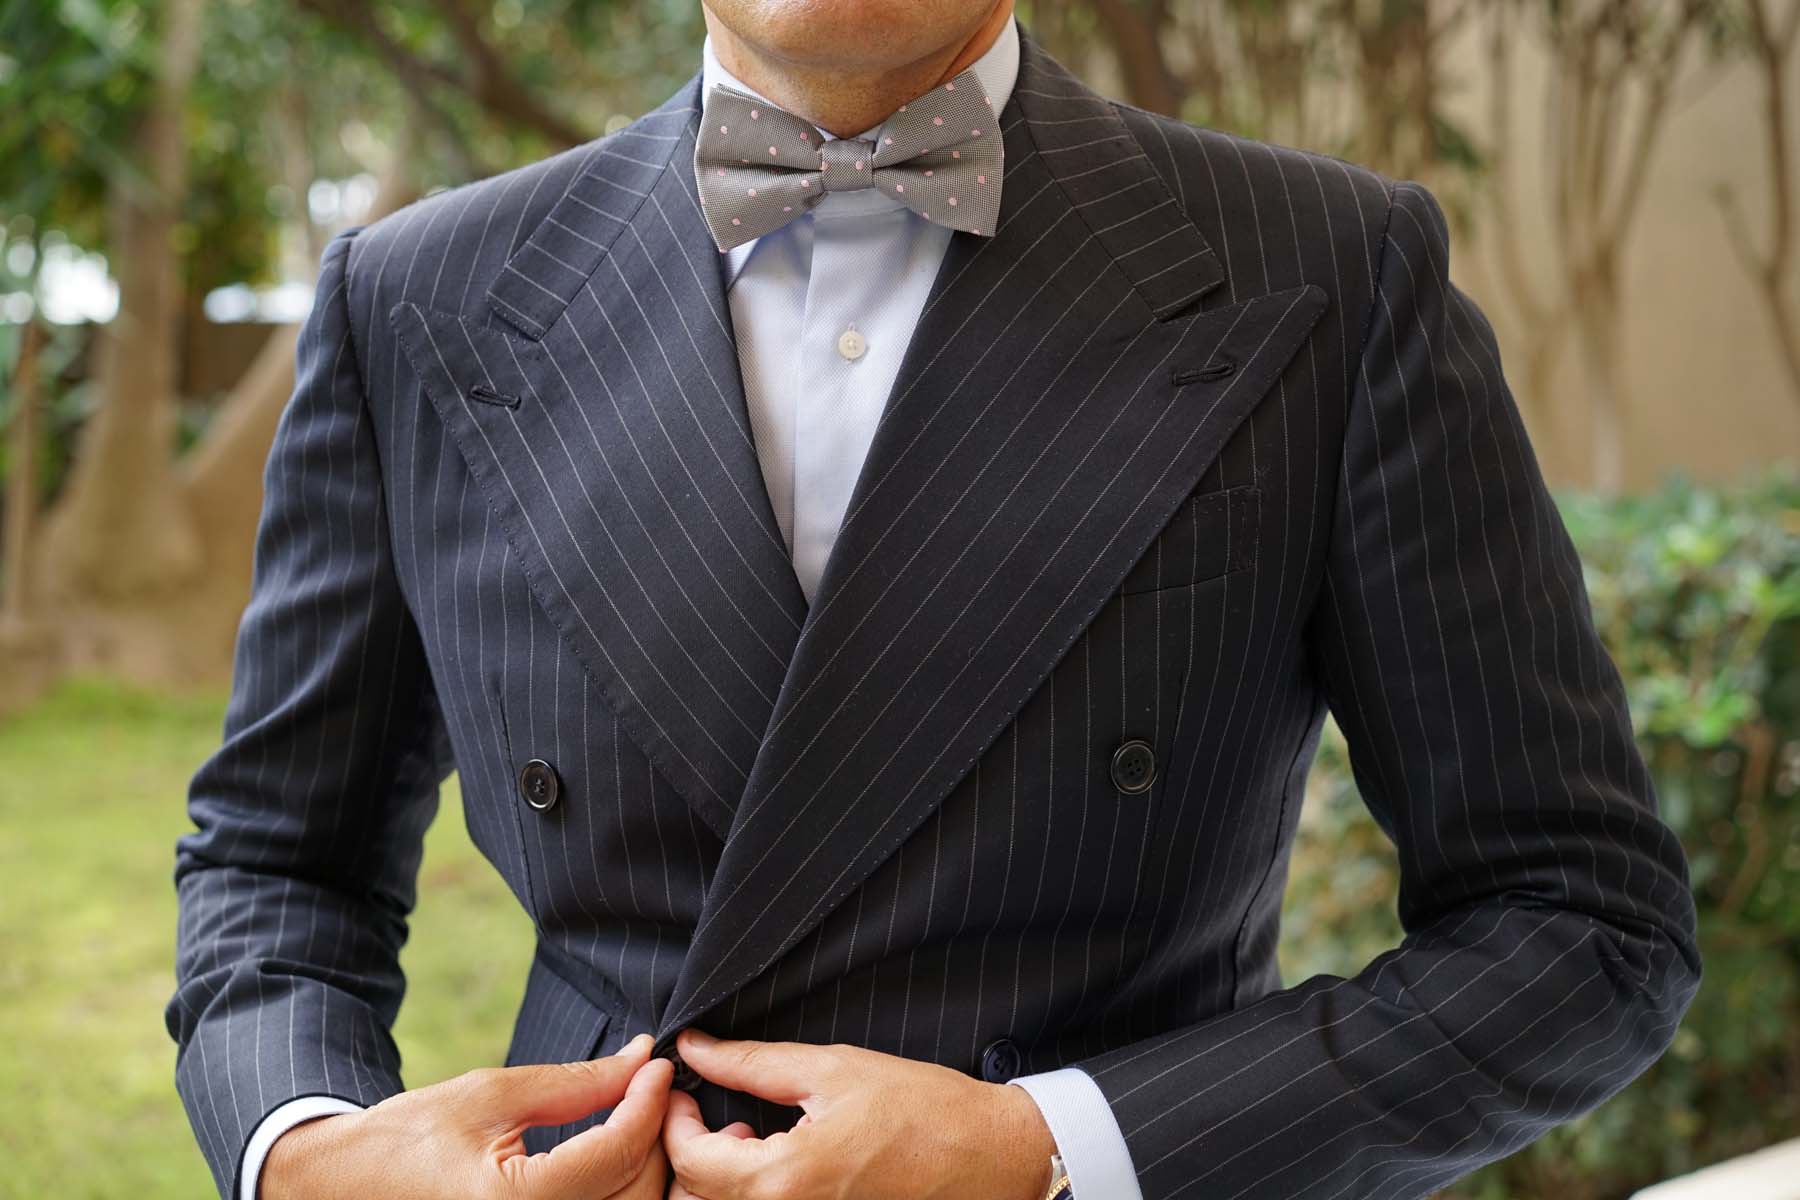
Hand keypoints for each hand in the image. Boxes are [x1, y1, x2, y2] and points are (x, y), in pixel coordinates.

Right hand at [262, 1032, 671, 1199]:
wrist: (342, 1187)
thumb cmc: (408, 1137)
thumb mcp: (492, 1095)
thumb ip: (576, 1084)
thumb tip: (640, 1060)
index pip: (616, 1153)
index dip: (648, 1101)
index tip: (657, 1064)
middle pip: (635, 1192)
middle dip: (653, 1136)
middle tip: (650, 1090)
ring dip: (643, 1169)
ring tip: (633, 1121)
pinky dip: (615, 1192)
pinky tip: (610, 1160)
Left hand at [662, 1029, 1055, 1199]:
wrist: (991, 1155)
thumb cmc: (924, 1110)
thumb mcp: (831, 1068)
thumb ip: (752, 1062)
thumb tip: (696, 1049)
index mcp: (785, 1179)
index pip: (691, 1160)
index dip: (673, 1119)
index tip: (682, 1088)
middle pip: (699, 1197)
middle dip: (693, 1150)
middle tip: (721, 1109)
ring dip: (721, 1176)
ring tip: (753, 1133)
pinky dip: (755, 1191)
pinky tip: (783, 1159)